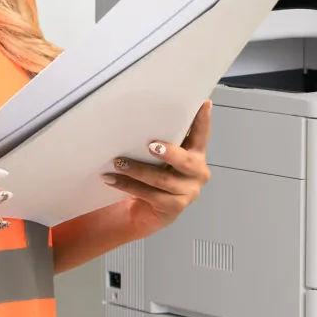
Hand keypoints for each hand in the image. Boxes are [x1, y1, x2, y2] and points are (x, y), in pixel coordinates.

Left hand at [103, 101, 212, 237]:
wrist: (147, 213)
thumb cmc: (153, 179)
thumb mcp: (160, 158)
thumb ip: (162, 142)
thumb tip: (140, 117)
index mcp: (196, 154)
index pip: (202, 135)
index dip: (204, 120)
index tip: (204, 104)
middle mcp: (198, 172)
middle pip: (185, 161)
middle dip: (168, 153)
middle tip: (151, 146)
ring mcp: (189, 191)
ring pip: (162, 179)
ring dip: (137, 170)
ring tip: (119, 162)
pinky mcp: (175, 207)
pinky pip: (150, 194)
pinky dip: (128, 186)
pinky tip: (112, 180)